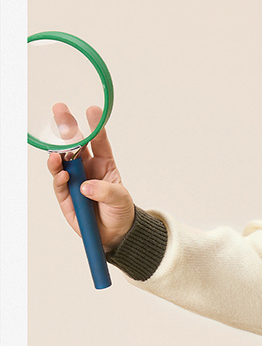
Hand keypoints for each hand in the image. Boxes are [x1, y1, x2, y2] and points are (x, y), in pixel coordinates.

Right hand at [47, 104, 134, 251]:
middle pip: (74, 144)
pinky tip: (62, 174)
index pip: (99, 141)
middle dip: (66, 127)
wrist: (115, 235)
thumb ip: (106, 191)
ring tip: (57, 154)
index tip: (92, 110)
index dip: (95, 125)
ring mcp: (75, 181)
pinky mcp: (66, 197)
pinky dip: (58, 178)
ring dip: (57, 155)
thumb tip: (86, 187)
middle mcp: (87, 169)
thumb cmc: (120, 211)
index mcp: (105, 164)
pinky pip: (59, 184)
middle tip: (59, 111)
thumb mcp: (120, 199)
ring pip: (62, 162)